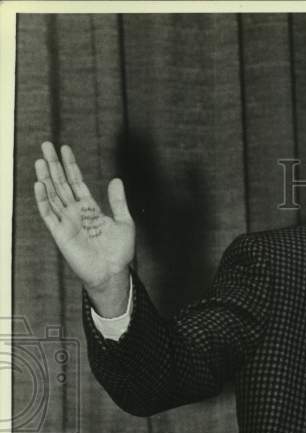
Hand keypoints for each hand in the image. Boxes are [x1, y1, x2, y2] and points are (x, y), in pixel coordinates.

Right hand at [34, 142, 134, 314]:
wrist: (113, 273)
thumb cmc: (119, 253)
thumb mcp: (124, 223)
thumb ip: (118, 202)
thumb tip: (116, 179)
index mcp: (90, 209)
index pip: (77, 182)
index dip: (70, 165)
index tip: (65, 149)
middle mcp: (75, 213)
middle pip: (61, 184)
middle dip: (54, 165)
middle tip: (46, 144)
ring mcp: (67, 222)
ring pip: (52, 195)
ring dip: (46, 178)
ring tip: (41, 160)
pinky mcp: (60, 233)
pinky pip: (49, 214)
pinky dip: (43, 200)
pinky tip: (39, 184)